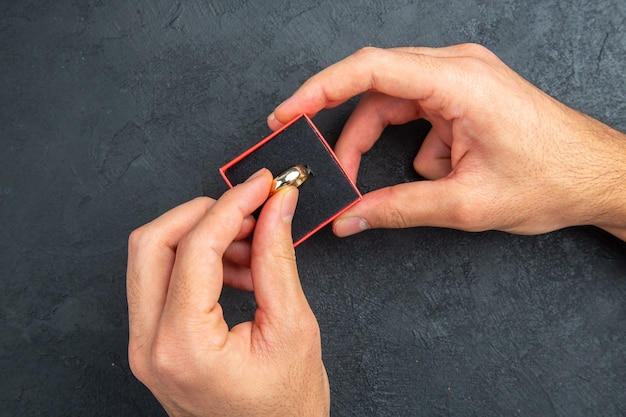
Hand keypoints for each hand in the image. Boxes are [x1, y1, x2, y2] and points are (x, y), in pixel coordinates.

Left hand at [126, 169, 329, 416]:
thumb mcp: (292, 328)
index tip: (262, 185)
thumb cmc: (285, 409)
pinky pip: (162, 280)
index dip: (233, 205)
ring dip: (201, 235)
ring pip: (151, 257)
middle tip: (251, 207)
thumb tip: (276, 207)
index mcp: (184, 346)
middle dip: (203, 213)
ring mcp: (145, 345)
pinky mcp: (153, 343)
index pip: (196, 248)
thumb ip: (277, 259)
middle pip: (152, 242)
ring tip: (252, 246)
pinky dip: (197, 260)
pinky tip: (237, 269)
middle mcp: (150, 345)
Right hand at [268, 44, 625, 239]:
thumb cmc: (550, 180)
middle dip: (350, 133)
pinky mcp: (463, 94)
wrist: (597, 176)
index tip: (288, 113)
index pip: (370, 69)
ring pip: (394, 104)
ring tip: (380, 181)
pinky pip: (418, 113)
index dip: (319, 89)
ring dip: (381, 143)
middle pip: (376, 90)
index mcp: (458, 82)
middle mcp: (457, 68)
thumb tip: (348, 219)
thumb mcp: (465, 205)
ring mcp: (461, 78)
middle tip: (329, 170)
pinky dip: (415, 146)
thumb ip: (397, 209)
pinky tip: (442, 173)